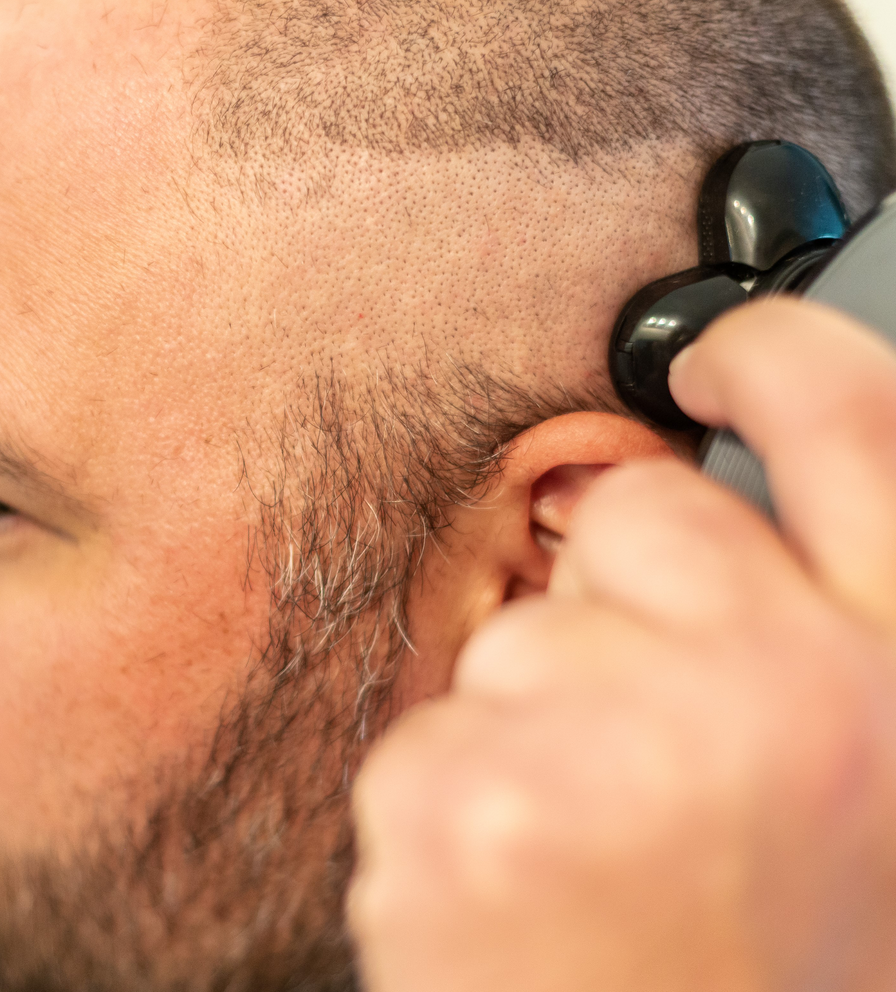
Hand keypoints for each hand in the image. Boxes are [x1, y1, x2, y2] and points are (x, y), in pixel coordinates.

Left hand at [348, 297, 895, 991]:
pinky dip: (461, 793)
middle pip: (638, 516)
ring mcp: (611, 742)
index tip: (713, 356)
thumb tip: (715, 530)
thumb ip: (809, 639)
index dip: (776, 359)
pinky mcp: (466, 799)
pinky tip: (524, 889)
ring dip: (541, 721)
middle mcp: (781, 695)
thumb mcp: (857, 791)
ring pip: (520, 631)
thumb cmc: (765, 970)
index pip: (856, 423)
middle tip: (655, 760)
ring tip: (599, 856)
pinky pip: (433, 727)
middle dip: (619, 604)